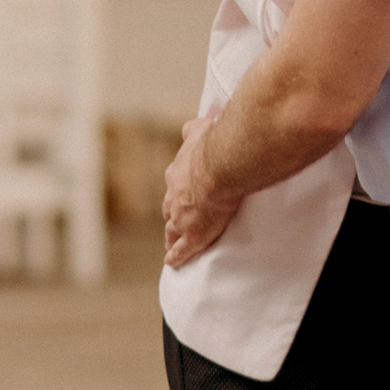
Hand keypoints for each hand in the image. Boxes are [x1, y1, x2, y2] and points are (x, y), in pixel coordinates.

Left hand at [162, 116, 246, 267]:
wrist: (220, 164)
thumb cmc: (214, 146)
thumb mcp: (199, 131)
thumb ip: (193, 130)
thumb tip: (191, 126)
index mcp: (177, 175)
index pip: (174, 187)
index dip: (177, 194)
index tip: (180, 198)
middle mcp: (174, 197)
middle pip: (169, 210)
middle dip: (172, 216)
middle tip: (175, 223)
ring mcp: (181, 217)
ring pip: (172, 230)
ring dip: (172, 237)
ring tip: (171, 245)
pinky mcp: (193, 234)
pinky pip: (181, 249)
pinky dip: (176, 256)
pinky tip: (172, 262)